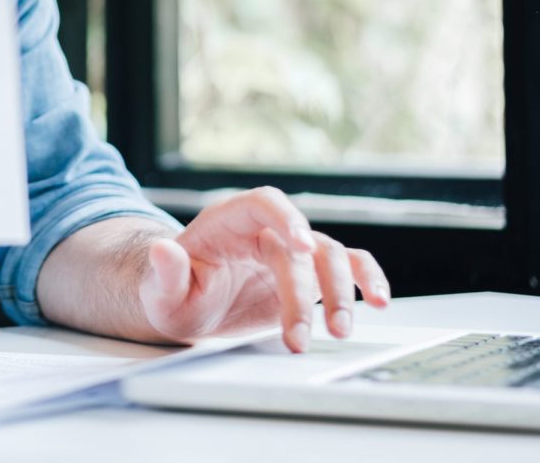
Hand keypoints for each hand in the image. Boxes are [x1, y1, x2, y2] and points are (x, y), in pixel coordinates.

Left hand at [138, 186, 388, 351]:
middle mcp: (265, 230)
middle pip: (300, 246)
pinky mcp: (309, 275)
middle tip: (300, 337)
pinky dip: (367, 279)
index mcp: (228, 221)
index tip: (302, 246)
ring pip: (330, 256)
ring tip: (339, 331)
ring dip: (340, 292)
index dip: (287, 219)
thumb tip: (161, 250)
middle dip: (305, 292)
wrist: (190, 307)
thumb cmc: (174, 294)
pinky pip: (348, 267)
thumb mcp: (160, 292)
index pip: (263, 203)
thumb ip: (165, 273)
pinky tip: (379, 301)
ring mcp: (291, 251)